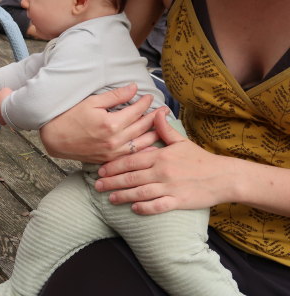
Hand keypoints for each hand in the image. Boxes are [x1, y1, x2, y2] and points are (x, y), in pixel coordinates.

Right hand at [39, 84, 162, 163]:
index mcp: (111, 123)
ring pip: (141, 143)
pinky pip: (132, 155)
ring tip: (163, 126)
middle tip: (164, 110)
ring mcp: (113, 152)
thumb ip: (114, 96)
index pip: (135, 111)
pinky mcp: (109, 159)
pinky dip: (143, 149)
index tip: (150, 97)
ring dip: (153, 134)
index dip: (144, 103)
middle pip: (141, 127)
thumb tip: (133, 88)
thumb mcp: (92, 102)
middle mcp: (115, 140)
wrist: (55, 138)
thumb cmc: (70, 117)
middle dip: (154, 117)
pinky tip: (150, 145)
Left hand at [95, 111, 232, 214]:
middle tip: (97, 186)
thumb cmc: (200, 159)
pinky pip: (157, 206)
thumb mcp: (181, 141)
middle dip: (112, 182)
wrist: (224, 176)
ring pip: (140, 192)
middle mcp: (162, 171)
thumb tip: (155, 113)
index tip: (100, 170)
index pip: (131, 160)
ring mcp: (170, 187)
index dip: (114, 165)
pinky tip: (134, 209)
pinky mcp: (178, 201)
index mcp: (160, 156)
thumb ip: (164, 129)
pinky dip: (144, 208)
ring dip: (123, 196)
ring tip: (109, 198)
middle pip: (131, 177)